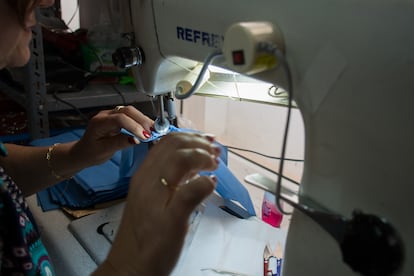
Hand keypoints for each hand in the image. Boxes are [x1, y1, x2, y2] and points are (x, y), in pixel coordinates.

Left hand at [72, 105, 153, 165]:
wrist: (83, 152)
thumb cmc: (91, 152)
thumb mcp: (104, 151)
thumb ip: (120, 143)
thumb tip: (136, 139)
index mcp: (99, 122)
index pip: (120, 119)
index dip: (134, 126)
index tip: (145, 137)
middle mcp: (106, 115)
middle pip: (127, 110)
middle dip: (142, 120)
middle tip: (153, 132)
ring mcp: (112, 114)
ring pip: (131, 111)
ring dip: (143, 120)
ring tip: (154, 130)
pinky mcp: (117, 117)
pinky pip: (131, 115)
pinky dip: (140, 121)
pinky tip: (148, 128)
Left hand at [94, 132, 220, 275]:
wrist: (129, 267)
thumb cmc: (152, 250)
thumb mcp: (175, 224)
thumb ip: (191, 196)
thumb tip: (210, 178)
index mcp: (152, 181)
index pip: (180, 153)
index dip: (201, 154)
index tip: (217, 164)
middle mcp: (146, 175)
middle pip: (172, 144)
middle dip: (196, 142)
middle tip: (215, 151)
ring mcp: (143, 180)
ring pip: (166, 148)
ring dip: (188, 145)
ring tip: (207, 151)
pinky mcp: (144, 187)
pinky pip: (163, 160)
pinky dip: (181, 155)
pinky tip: (192, 165)